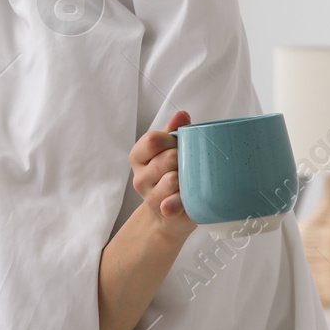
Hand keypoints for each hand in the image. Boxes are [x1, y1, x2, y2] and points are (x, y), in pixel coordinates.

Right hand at [129, 110, 195, 242]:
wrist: (171, 214)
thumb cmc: (172, 174)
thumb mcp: (170, 150)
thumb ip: (174, 131)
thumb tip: (182, 114)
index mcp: (139, 157)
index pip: (152, 140)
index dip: (170, 140)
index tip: (179, 145)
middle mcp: (140, 177)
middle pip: (166, 158)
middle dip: (183, 159)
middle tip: (189, 164)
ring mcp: (150, 196)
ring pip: (172, 179)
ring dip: (186, 178)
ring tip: (191, 180)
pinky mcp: (162, 211)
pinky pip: (172, 203)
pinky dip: (180, 201)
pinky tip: (184, 199)